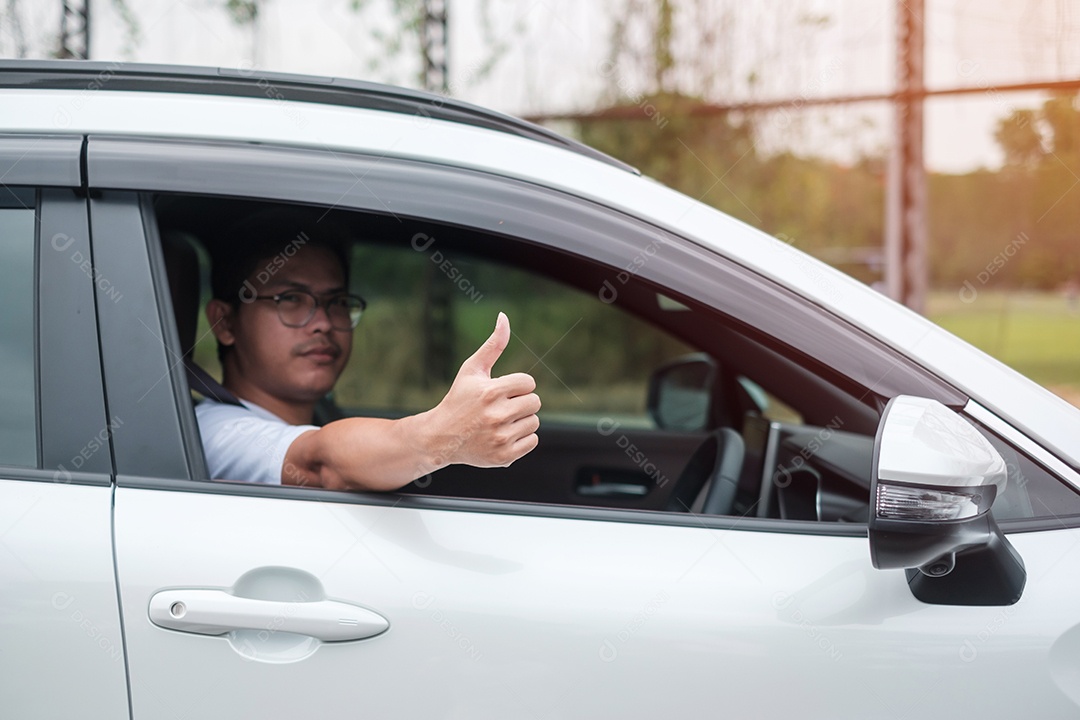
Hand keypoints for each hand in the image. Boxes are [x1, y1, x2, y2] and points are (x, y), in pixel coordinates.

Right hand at [425, 312, 540, 467]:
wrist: (441, 437)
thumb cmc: (459, 399)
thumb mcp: (472, 369)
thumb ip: (493, 344)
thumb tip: (504, 317)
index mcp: (491, 392)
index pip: (529, 383)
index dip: (516, 385)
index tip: (500, 391)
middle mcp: (497, 415)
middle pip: (535, 402)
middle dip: (520, 402)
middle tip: (501, 407)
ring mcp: (501, 438)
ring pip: (534, 422)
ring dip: (521, 420)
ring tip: (499, 422)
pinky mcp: (504, 456)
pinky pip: (532, 441)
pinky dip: (521, 438)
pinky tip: (501, 435)